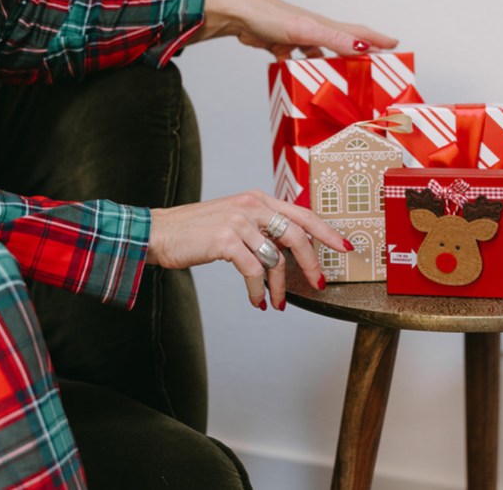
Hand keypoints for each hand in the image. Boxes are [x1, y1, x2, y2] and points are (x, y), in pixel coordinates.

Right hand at [146, 190, 350, 310]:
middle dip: (312, 264)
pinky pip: (254, 271)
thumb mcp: (234, 221)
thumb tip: (290, 251)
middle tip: (319, 284)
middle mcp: (251, 205)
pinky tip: (256, 301)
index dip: (327, 231)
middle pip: (298, 235)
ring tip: (276, 303)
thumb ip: (261, 229)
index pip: (302, 213)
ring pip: (276, 258)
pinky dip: (258, 291)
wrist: (157, 233)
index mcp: (257, 199)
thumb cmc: (195, 232)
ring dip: (279, 287)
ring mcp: (239, 221)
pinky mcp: (226, 240)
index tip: (345, 246)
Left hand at [187, 0, 398, 59]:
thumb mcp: (306, 29)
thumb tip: (362, 48)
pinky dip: (303, 70)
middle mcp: (313, 29)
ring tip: (343, 81)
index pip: (356, 33)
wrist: (237, 16)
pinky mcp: (280, 46)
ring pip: (320, 55)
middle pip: (341, 44)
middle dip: (359, 54)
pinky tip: (303, 80)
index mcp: (323, 24)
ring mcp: (296, 38)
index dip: (376, 40)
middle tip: (374, 68)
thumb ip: (333, 38)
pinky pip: (297, 62)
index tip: (395, 46)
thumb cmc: (270, 18)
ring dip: (332, 66)